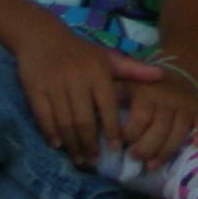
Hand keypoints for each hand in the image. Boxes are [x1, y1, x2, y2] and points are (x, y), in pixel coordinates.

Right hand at [13, 21, 135, 165]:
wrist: (42, 37)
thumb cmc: (81, 52)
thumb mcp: (108, 57)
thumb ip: (133, 69)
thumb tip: (162, 75)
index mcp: (97, 72)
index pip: (107, 107)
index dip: (112, 130)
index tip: (117, 148)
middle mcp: (76, 79)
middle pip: (84, 120)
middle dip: (89, 144)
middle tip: (94, 160)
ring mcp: (54, 85)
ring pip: (64, 122)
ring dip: (72, 144)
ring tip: (79, 159)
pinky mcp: (35, 90)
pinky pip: (43, 117)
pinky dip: (51, 133)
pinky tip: (58, 145)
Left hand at [107, 54, 197, 170]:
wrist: (181, 68)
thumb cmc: (146, 83)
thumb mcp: (127, 80)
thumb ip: (112, 94)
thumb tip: (93, 112)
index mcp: (147, 92)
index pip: (139, 120)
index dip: (129, 135)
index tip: (120, 143)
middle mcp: (168, 99)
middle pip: (158, 131)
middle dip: (145, 150)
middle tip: (135, 157)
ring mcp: (186, 105)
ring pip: (178, 133)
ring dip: (165, 153)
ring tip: (152, 165)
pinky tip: (196, 144)